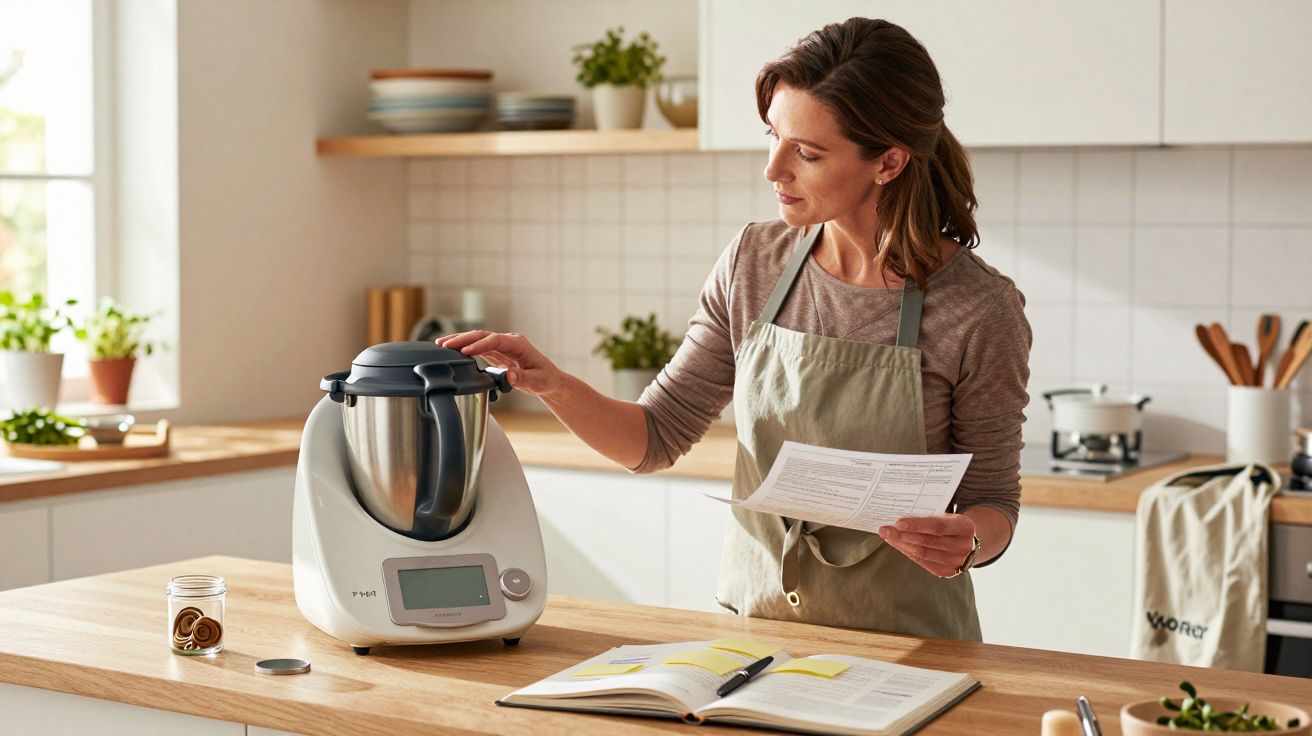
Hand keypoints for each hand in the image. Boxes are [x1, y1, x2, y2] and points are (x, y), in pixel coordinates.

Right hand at [435, 331, 562, 397]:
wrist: (549, 381)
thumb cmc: (545, 379)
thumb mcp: (537, 381)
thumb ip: (523, 378)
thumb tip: (509, 375)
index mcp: (518, 344)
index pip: (495, 340)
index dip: (479, 345)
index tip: (465, 351)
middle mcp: (508, 341)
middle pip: (482, 335)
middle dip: (462, 338)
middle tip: (444, 344)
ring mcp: (501, 347)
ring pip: (476, 340)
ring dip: (459, 341)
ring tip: (440, 345)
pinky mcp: (496, 354)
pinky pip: (477, 348)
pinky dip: (463, 348)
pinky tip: (451, 351)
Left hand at [877, 514, 976, 577]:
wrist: (967, 544)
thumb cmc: (951, 525)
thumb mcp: (948, 516)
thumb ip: (929, 517)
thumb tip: (899, 519)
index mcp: (965, 527)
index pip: (937, 526)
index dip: (917, 525)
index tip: (897, 522)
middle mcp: (963, 546)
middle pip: (927, 541)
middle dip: (902, 535)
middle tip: (884, 529)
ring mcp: (955, 562)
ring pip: (922, 553)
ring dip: (901, 544)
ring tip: (887, 535)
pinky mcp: (946, 572)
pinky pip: (921, 561)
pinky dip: (907, 552)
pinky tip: (897, 544)